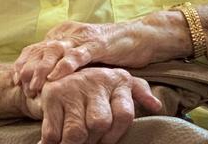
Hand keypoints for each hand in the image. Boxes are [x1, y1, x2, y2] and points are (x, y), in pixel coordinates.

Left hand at [13, 18, 178, 96]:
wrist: (142, 37)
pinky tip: (57, 75)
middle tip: (21, 85)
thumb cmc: (112, 49)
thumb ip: (66, 62)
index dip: (23, 63)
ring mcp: (85, 37)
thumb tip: (44, 81)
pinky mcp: (99, 43)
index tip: (14, 80)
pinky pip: (79, 54)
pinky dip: (66, 64)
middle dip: (29, 68)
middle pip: (42, 49)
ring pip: (56, 51)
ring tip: (34, 84)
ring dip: (43, 69)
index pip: (37, 48)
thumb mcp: (83, 55)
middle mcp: (71, 33)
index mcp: (65, 35)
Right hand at [19, 66, 161, 143]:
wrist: (61, 69)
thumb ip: (139, 92)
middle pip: (100, 123)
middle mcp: (97, 81)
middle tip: (90, 141)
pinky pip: (53, 133)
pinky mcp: (51, 96)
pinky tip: (59, 140)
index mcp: (118, 81)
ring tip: (75, 142)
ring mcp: (73, 88)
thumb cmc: (98, 85)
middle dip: (94, 139)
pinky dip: (55, 143)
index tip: (106, 141)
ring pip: (76, 132)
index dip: (115, 135)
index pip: (124, 115)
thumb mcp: (121, 83)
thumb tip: (156, 106)